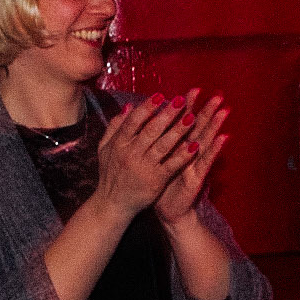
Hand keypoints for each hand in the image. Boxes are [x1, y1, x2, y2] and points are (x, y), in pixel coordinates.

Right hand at [92, 92, 201, 221]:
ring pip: (163, 146)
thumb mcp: (104, 149)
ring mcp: (144, 167)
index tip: (160, 95)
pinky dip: (183, 155)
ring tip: (192, 118)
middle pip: (151, 130)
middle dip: (167, 114)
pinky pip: (172, 165)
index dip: (147, 107)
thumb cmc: (110, 174)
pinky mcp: (155, 180)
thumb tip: (129, 106)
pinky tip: (195, 146)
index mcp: (118, 144)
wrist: (112, 204)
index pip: (133, 122)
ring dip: (179, 131)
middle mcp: (131, 154)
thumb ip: (115, 126)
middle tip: (181, 100)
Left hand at [153, 89, 227, 227]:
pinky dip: (214, 149)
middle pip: (197, 129)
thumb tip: (148, 121)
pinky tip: (223, 138)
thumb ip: (154, 142)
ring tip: (224, 111)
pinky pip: (205, 162)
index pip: (182, 123)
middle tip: (217, 95)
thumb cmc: (160, 185)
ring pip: (205, 141)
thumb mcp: (155, 161)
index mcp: (175, 147)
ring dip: (215, 126)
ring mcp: (194, 164)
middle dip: (206, 112)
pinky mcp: (197, 178)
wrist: (167, 211)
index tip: (192, 90)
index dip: (187, 108)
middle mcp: (188, 153)